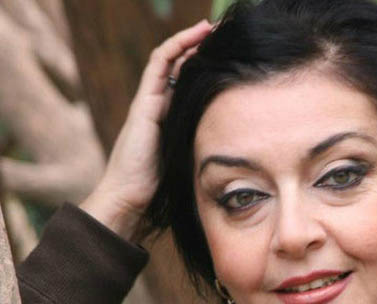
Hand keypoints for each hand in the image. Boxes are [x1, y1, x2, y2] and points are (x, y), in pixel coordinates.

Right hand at [80, 19, 212, 240]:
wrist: (131, 199)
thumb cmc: (162, 188)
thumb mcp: (191, 160)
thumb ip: (205, 146)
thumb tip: (240, 147)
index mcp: (170, 118)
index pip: (188, 82)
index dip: (207, 66)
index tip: (231, 56)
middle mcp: (158, 105)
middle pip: (180, 67)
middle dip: (201, 48)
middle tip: (226, 34)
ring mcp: (148, 101)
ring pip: (169, 59)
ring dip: (190, 40)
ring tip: (212, 27)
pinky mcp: (143, 102)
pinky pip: (159, 65)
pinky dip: (176, 47)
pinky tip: (195, 36)